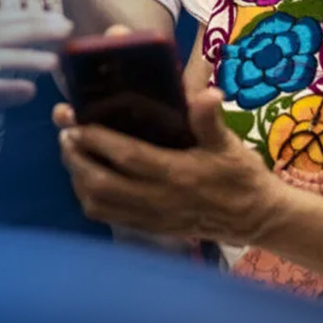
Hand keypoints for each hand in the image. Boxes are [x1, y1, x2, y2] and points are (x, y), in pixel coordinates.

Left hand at [54, 85, 289, 245]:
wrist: (257, 219)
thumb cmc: (241, 176)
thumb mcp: (230, 145)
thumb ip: (210, 120)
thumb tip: (207, 94)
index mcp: (177, 174)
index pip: (128, 157)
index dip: (97, 140)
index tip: (75, 123)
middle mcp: (159, 199)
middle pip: (102, 183)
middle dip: (76, 158)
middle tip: (65, 135)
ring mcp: (152, 217)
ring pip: (99, 203)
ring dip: (78, 178)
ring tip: (71, 153)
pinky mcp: (149, 228)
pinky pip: (108, 217)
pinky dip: (89, 198)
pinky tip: (85, 179)